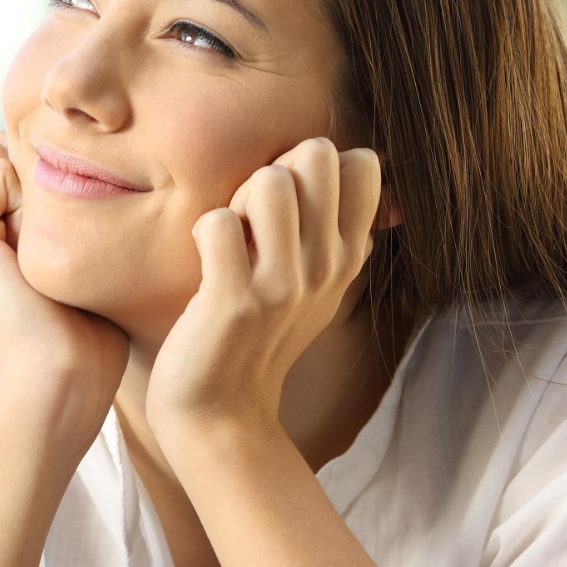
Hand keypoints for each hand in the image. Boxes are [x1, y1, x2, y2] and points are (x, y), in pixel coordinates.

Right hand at [0, 134, 129, 441]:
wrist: (67, 373)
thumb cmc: (88, 325)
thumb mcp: (71, 253)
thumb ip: (55, 211)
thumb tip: (64, 162)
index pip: (4, 159)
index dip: (44, 174)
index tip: (70, 226)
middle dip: (35, 172)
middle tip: (61, 230)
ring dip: (34, 183)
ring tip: (51, 238)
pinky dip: (28, 192)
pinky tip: (41, 241)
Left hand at [145, 137, 379, 436]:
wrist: (221, 411)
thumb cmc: (258, 334)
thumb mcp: (317, 282)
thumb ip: (337, 225)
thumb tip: (364, 157)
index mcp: (348, 255)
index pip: (362, 163)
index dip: (311, 163)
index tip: (288, 205)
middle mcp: (328, 267)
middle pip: (315, 155)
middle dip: (272, 170)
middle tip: (250, 219)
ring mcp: (284, 286)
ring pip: (268, 181)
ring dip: (236, 200)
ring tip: (228, 242)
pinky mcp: (236, 302)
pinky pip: (217, 223)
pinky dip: (202, 233)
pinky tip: (204, 265)